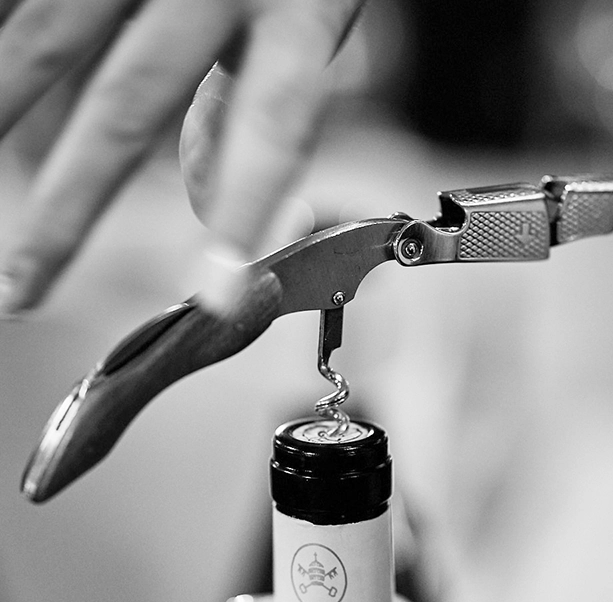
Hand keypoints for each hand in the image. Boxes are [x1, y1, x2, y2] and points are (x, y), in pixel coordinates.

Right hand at [0, 0, 362, 315]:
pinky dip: (3, 43)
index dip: (243, 211)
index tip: (214, 292)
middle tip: (23, 290)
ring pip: (48, 35)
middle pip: (129, 103)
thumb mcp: (310, 14)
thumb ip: (258, 104)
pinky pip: (30, 1)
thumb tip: (218, 214)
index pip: (272, 124)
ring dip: (2, 116)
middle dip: (69, 208)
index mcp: (300, 7)